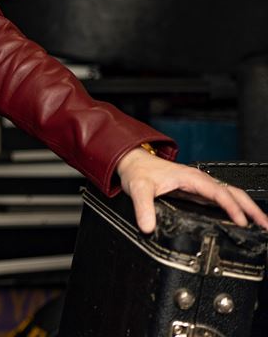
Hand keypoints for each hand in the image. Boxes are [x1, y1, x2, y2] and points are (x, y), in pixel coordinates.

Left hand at [115, 146, 267, 232]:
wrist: (134, 163)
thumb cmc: (139, 172)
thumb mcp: (139, 189)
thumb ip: (143, 208)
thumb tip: (148, 227)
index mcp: (192, 178)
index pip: (219, 192)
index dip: (232, 207)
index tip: (242, 222)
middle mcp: (200, 180)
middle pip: (233, 193)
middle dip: (252, 208)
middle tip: (265, 226)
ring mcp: (201, 186)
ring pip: (232, 195)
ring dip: (248, 208)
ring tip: (262, 225)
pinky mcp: (199, 192)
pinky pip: (223, 199)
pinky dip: (237, 208)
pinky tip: (242, 220)